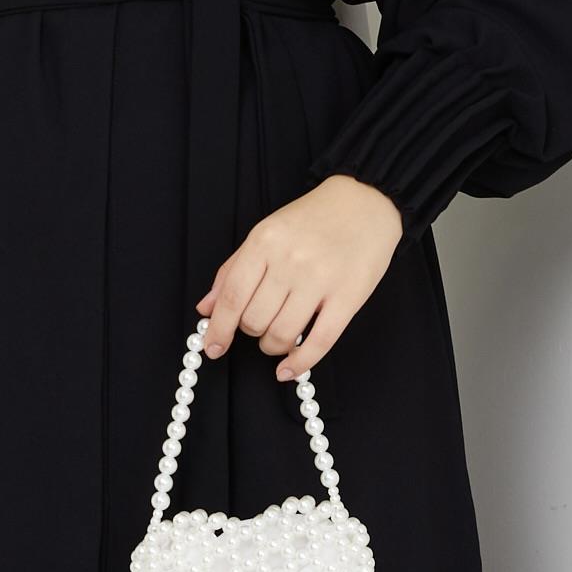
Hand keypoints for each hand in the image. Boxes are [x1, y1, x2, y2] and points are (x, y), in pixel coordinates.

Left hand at [196, 174, 403, 378]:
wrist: (364, 202)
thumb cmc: (312, 220)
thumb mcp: (265, 234)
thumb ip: (233, 270)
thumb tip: (207, 309)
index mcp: (264, 242)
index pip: (232, 296)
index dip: (219, 329)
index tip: (214, 347)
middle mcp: (290, 261)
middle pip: (254, 320)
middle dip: (251, 331)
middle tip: (260, 323)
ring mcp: (320, 280)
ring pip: (281, 334)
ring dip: (272, 346)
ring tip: (277, 337)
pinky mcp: (348, 297)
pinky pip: (319, 342)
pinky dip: (300, 362)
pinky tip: (289, 369)